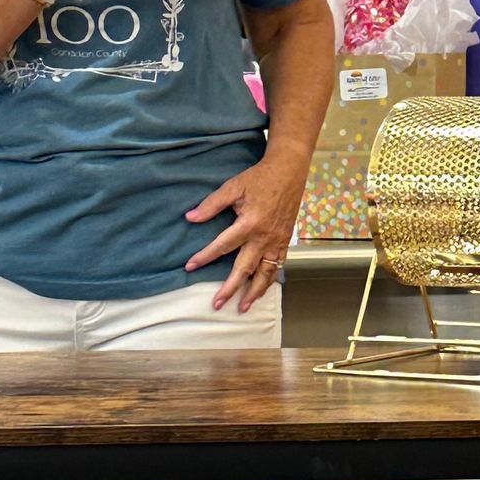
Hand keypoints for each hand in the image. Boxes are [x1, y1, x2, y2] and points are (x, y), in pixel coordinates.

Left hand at [185, 153, 306, 312]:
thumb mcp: (233, 186)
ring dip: (254, 292)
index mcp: (249, 223)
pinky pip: (278, 265)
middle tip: (217, 304)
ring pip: (265, 273)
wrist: (289, 171)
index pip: (223, 245)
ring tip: (243, 307)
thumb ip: (211, 204)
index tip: (190, 267)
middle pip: (244, 268)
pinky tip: (262, 288)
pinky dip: (270, 279)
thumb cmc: (259, 178)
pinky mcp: (285, 241)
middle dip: (231, 288)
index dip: (204, 256)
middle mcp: (264, 237)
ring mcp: (277, 241)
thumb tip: (190, 217)